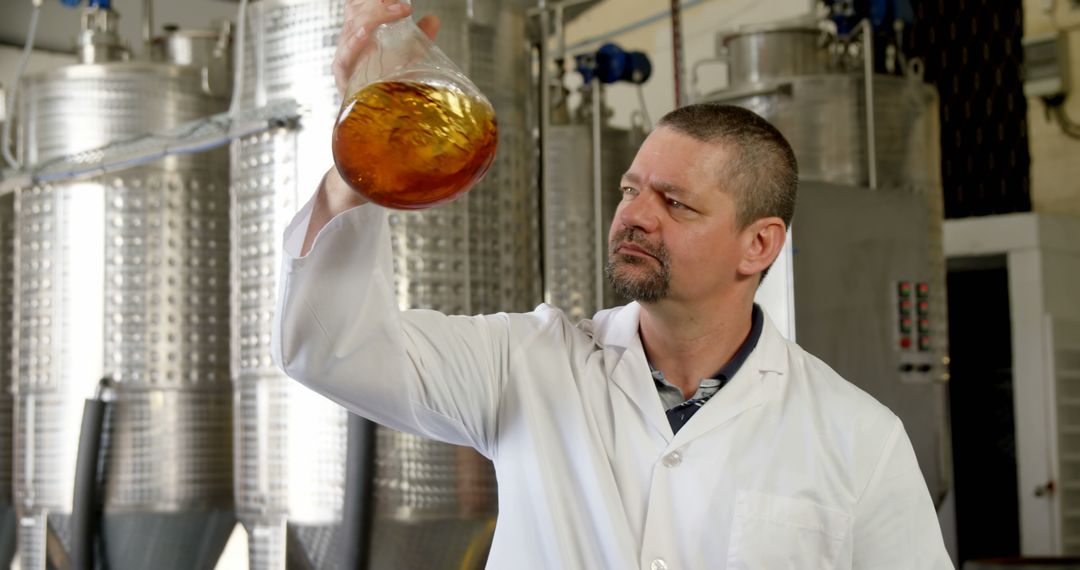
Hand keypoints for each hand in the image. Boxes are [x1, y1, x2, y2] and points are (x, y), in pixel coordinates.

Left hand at [302, 2, 439, 256]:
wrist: (354, 176)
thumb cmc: (356, 182)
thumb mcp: (357, 188)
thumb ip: (351, 196)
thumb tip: (340, 215)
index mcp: (347, 102)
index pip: (345, 61)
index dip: (358, 42)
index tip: (374, 33)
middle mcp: (351, 80)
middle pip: (354, 32)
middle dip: (374, 14)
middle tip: (404, 10)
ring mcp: (365, 72)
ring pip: (366, 28)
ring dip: (384, 12)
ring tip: (409, 8)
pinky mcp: (381, 72)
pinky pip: (385, 40)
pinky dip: (400, 24)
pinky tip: (422, 18)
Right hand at [332, 0, 440, 97]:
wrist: (379, 117)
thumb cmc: (389, 82)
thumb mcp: (408, 56)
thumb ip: (419, 38)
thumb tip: (433, 19)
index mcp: (361, 30)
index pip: (360, 5)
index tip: (401, 2)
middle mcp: (350, 40)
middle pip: (356, 11)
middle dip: (377, 4)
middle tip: (402, 6)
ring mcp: (345, 56)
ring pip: (353, 27)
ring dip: (375, 17)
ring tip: (395, 12)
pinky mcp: (342, 76)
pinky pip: (345, 56)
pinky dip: (354, 43)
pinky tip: (365, 34)